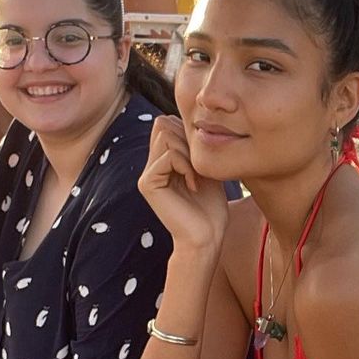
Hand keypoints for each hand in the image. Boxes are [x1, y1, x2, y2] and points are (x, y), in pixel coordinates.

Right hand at [138, 115, 228, 250]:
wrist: (207, 238)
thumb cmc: (211, 208)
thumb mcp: (207, 169)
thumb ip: (196, 148)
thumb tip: (196, 121)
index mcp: (162, 160)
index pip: (167, 122)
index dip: (188, 131)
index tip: (204, 158)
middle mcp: (151, 165)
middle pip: (163, 123)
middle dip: (188, 139)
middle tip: (201, 167)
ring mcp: (147, 174)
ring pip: (165, 135)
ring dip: (189, 153)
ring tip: (198, 176)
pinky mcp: (147, 183)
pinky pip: (167, 156)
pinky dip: (186, 166)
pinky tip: (194, 185)